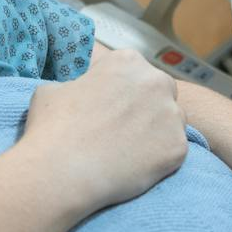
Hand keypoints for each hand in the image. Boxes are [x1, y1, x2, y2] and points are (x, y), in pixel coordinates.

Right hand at [22, 48, 186, 206]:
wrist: (61, 171)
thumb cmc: (53, 127)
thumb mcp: (53, 88)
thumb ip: (79, 85)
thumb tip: (82, 93)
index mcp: (128, 61)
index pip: (133, 72)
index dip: (121, 91)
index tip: (109, 108)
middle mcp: (156, 81)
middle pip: (160, 93)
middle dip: (146, 108)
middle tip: (123, 130)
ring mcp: (172, 116)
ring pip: (172, 122)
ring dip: (156, 133)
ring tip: (129, 151)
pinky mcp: (178, 148)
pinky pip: (173, 152)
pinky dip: (158, 160)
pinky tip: (135, 168)